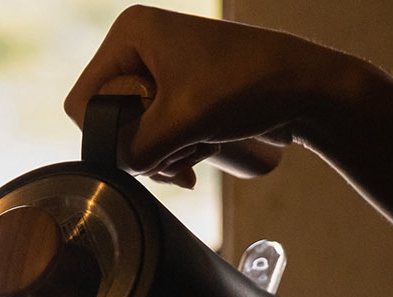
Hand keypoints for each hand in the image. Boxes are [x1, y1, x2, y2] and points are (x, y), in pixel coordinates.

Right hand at [64, 6, 359, 186]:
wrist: (309, 88)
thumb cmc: (251, 86)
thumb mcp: (182, 122)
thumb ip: (133, 149)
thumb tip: (113, 167)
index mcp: (130, 33)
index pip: (83, 101)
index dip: (108, 134)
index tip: (149, 143)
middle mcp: (139, 46)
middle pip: (109, 120)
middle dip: (142, 147)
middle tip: (179, 152)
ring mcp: (159, 69)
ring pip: (131, 134)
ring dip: (162, 153)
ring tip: (198, 148)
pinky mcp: (177, 91)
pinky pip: (154, 134)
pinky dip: (174, 150)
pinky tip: (202, 151)